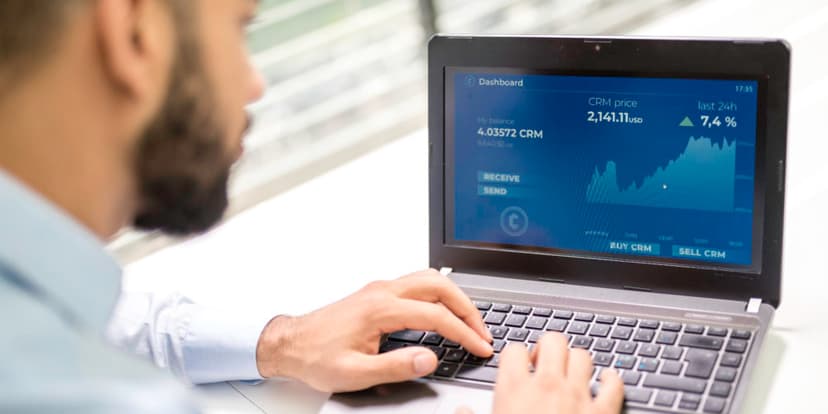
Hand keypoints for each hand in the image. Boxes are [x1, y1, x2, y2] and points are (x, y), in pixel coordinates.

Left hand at [255, 269, 493, 391]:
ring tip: (470, 321)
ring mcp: (380, 289)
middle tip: (483, 332)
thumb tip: (428, 360)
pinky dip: (439, 295)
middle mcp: (382, 292)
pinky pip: (417, 283)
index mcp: (380, 309)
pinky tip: (444, 312)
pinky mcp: (377, 292)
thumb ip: (395, 367)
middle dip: (467, 308)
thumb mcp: (355, 373)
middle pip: (439, 286)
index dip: (463, 333)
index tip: (479, 347)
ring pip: (429, 279)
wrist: (291, 343)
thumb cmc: (316, 356)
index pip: (435, 315)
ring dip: (454, 298)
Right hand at [457, 333, 623, 413]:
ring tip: (570, 371)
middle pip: (553, 341)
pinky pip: (613, 385)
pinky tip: (606, 380)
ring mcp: (578, 397)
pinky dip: (611, 379)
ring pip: (583, 356)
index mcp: (515, 389)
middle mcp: (548, 385)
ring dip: (577, 361)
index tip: (516, 364)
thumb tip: (460, 411)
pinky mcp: (602, 413)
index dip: (515, 355)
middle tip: (543, 363)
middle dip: (548, 348)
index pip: (515, 349)